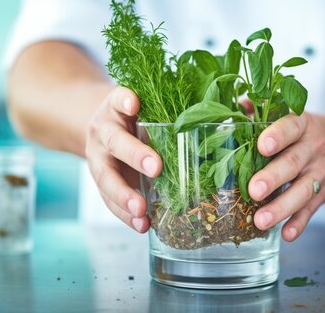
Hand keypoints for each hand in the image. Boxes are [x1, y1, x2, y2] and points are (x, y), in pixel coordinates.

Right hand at [85, 86, 161, 231]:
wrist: (102, 127)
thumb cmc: (133, 117)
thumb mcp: (145, 105)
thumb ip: (169, 108)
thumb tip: (226, 112)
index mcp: (115, 108)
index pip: (118, 99)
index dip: (125, 101)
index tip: (135, 104)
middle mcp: (103, 131)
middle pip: (115, 142)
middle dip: (135, 156)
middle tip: (156, 168)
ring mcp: (98, 157)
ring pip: (106, 177)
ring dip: (124, 195)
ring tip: (141, 210)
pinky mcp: (100, 181)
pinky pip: (108, 200)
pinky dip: (125, 214)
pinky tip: (142, 225)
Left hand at [248, 112, 324, 240]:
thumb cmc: (300, 130)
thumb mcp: (288, 114)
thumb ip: (262, 111)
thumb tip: (237, 106)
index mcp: (302, 124)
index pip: (290, 127)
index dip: (277, 136)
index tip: (261, 146)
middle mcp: (313, 148)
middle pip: (293, 163)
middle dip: (273, 178)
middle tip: (253, 190)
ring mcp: (319, 173)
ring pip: (302, 191)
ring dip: (282, 207)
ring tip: (260, 221)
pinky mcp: (323, 194)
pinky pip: (311, 210)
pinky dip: (299, 223)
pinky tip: (286, 234)